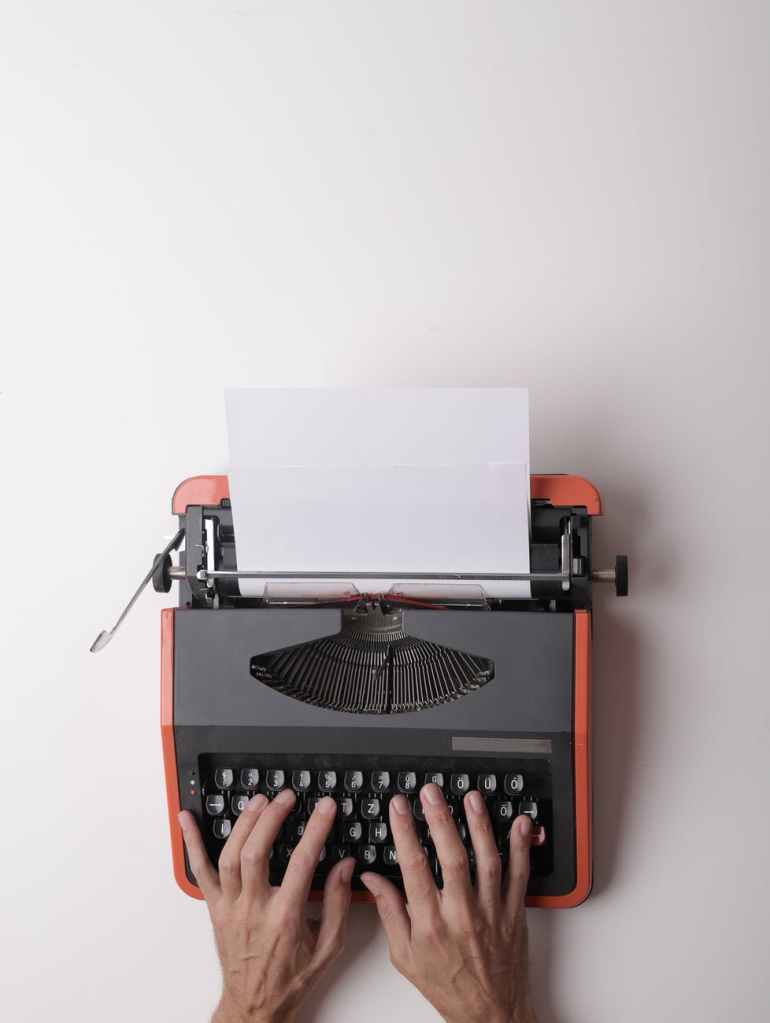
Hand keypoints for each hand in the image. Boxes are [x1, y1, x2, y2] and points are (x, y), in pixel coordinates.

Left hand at [179, 790, 354, 1022]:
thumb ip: (337, 904)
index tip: (326, 807)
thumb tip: (345, 866)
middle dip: (272, 818)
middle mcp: (253, 909)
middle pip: (257, 852)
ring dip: (243, 823)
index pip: (302, 862)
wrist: (255, 1008)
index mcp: (285, 918)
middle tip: (287, 797)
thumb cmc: (291, 979)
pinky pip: (200, 871)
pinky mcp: (214, 909)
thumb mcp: (328, 948)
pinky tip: (188, 818)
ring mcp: (230, 908)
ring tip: (259, 800)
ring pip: (230, 856)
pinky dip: (192, 843)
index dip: (316, 829)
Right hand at [360, 784, 535, 1022]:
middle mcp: (462, 915)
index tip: (399, 807)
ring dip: (480, 825)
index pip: (414, 868)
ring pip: (487, 860)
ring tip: (471, 798)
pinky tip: (520, 823)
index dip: (405, 832)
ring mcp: (492, 912)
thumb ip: (388, 912)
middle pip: (452, 857)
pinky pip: (520, 876)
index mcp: (431, 924)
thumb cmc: (447, 986)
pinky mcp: (515, 913)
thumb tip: (371, 879)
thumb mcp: (404, 956)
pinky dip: (522, 848)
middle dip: (440, 819)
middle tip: (432, 792)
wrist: (489, 1014)